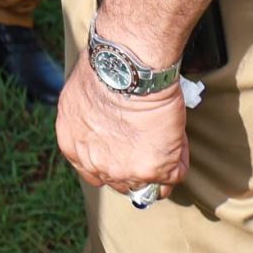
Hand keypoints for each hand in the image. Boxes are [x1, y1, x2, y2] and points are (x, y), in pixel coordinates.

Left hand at [54, 56, 188, 198]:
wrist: (127, 70)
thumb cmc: (102, 71)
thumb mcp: (78, 98)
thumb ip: (86, 121)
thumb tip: (99, 120)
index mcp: (73, 146)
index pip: (93, 172)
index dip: (111, 162)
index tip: (123, 153)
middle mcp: (96, 165)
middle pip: (120, 181)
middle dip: (134, 166)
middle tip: (147, 145)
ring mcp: (126, 171)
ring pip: (148, 182)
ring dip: (159, 164)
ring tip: (165, 139)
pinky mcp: (155, 170)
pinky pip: (175, 173)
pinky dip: (180, 159)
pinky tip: (177, 139)